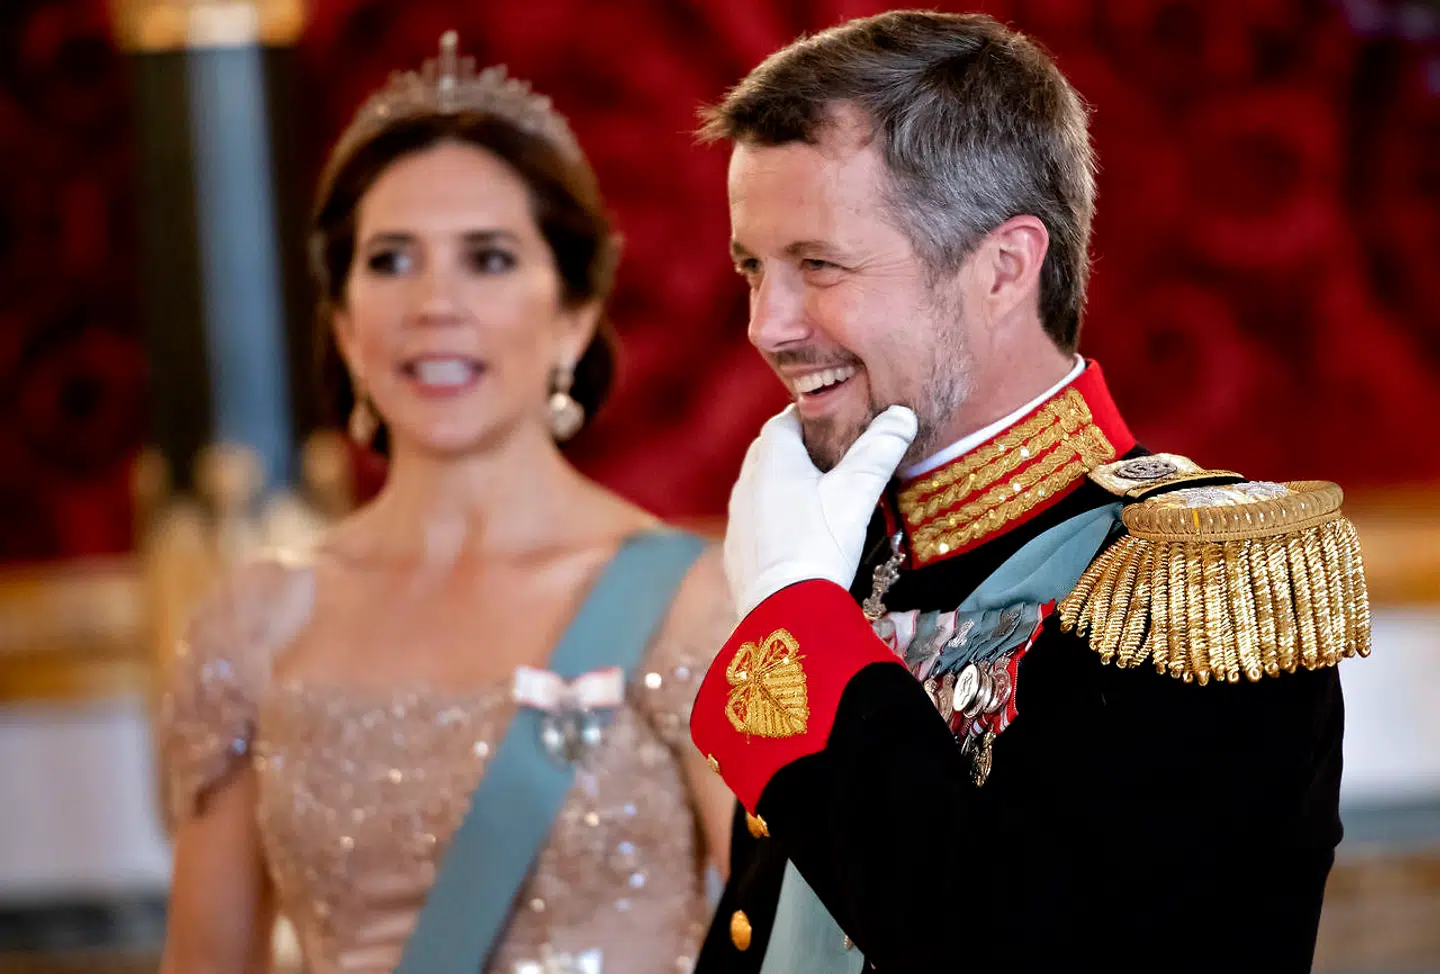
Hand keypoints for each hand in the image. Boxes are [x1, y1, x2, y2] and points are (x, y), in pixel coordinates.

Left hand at [724, 405, 917, 616]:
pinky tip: (796, 533)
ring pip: (759, 486)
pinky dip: (772, 517)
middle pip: (769, 450)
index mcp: (771, 459)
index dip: (810, 417)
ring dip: (782, 483)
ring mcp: (736, 519)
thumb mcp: (857, 491)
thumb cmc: (821, 542)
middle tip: (830, 455)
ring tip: (815, 494)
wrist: (786, 609)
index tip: (835, 422)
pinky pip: (753, 521)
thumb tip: (901, 415)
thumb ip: (879, 449)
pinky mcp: (736, 551)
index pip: (784, 419)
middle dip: (796, 447)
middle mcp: (745, 483)